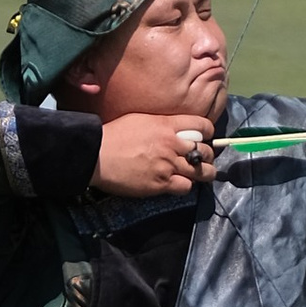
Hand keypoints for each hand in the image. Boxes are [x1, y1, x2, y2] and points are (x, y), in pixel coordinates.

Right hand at [90, 114, 216, 198]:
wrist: (97, 155)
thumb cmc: (114, 135)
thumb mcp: (142, 119)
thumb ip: (164, 124)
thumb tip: (176, 129)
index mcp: (167, 125)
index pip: (203, 125)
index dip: (208, 133)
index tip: (205, 138)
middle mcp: (172, 145)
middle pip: (206, 151)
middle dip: (207, 156)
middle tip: (201, 159)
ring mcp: (168, 165)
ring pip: (202, 172)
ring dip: (202, 173)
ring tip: (197, 173)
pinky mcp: (161, 184)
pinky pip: (186, 187)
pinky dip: (185, 186)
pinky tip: (177, 182)